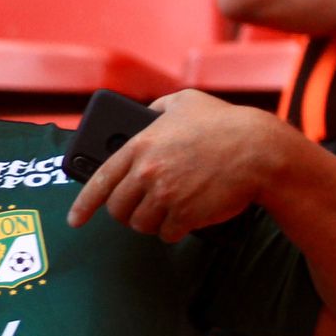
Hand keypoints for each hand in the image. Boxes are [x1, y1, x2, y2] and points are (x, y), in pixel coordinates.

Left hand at [67, 90, 287, 242]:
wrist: (261, 151)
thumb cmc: (226, 124)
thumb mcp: (186, 101)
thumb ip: (158, 108)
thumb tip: (143, 115)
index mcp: (140, 146)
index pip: (100, 181)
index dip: (83, 205)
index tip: (74, 221)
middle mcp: (147, 172)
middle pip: (119, 209)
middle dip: (128, 212)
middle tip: (141, 208)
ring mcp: (164, 195)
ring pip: (141, 224)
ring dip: (153, 221)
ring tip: (170, 209)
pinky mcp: (184, 215)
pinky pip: (167, 234)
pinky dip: (175, 230)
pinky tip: (187, 217)